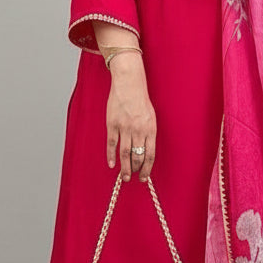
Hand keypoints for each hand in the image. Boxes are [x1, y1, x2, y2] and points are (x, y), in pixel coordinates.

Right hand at [105, 53, 156, 181]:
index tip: (144, 176)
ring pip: (125, 153)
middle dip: (136, 170)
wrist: (129, 83)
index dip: (147, 168)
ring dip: (125, 167)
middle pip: (137, 156)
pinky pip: (112, 144)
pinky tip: (112, 164)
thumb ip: (148, 133)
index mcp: (150, 128)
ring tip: (124, 177)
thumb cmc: (140, 100)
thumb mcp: (151, 116)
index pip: (150, 154)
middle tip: (132, 178)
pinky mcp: (112, 124)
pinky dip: (111, 156)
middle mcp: (138, 130)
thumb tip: (145, 151)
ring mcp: (124, 127)